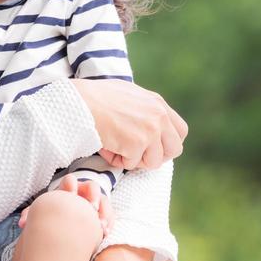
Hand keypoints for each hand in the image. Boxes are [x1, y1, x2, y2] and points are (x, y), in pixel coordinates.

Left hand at [21, 174, 111, 234]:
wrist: (62, 226)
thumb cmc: (51, 216)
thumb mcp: (41, 214)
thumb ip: (31, 216)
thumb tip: (22, 224)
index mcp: (67, 189)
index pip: (70, 181)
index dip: (71, 186)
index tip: (69, 195)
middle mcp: (82, 193)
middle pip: (92, 187)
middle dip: (93, 196)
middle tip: (91, 208)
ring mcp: (94, 203)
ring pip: (104, 201)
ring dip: (104, 212)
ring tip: (101, 225)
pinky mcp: (102, 214)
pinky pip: (110, 215)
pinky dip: (109, 222)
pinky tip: (105, 233)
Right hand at [70, 79, 186, 170]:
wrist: (79, 101)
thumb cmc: (96, 98)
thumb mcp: (128, 96)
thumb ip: (144, 110)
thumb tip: (149, 129)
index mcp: (157, 103)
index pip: (180, 131)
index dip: (167, 144)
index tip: (152, 147)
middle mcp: (159, 115)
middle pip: (175, 149)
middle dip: (156, 157)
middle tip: (137, 155)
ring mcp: (150, 130)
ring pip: (154, 162)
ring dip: (135, 160)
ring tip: (117, 148)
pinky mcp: (137, 143)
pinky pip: (132, 164)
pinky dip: (118, 161)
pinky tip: (107, 147)